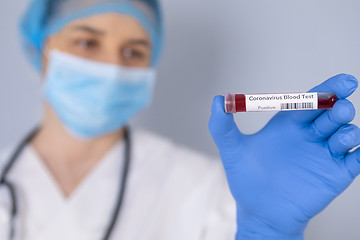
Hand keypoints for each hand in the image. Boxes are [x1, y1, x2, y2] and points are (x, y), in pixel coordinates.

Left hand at [209, 74, 359, 239]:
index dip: (327, 89)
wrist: (260, 213)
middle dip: (340, 106)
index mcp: (290, 123)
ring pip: (346, 134)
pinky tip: (356, 152)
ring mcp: (325, 154)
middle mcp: (310, 135)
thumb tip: (218, 99)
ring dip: (347, 130)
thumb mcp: (232, 151)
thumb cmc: (246, 179)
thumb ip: (223, 126)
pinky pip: (356, 160)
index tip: (342, 82)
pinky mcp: (336, 174)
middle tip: (340, 106)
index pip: (311, 100)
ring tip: (340, 134)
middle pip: (332, 113)